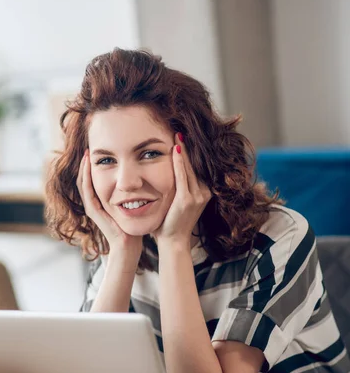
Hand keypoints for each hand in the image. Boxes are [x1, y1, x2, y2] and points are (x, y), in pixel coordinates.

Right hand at [77, 150, 142, 259]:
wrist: (129, 245)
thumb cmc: (132, 226)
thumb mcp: (130, 204)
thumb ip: (130, 194)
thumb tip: (139, 180)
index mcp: (100, 201)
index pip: (92, 180)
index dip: (92, 166)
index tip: (97, 152)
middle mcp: (93, 204)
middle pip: (84, 179)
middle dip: (86, 164)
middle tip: (89, 149)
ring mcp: (91, 207)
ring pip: (82, 183)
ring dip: (84, 168)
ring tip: (87, 154)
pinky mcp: (93, 211)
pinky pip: (86, 191)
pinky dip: (86, 177)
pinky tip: (88, 167)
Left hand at [154, 133, 211, 248]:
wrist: (173, 242)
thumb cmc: (171, 223)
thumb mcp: (177, 202)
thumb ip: (177, 187)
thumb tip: (169, 174)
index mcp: (203, 192)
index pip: (196, 167)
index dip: (190, 152)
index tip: (182, 137)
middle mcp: (204, 192)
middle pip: (195, 164)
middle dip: (187, 147)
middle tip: (180, 130)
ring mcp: (197, 196)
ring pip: (189, 167)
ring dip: (183, 150)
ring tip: (178, 135)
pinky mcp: (187, 199)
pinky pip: (182, 176)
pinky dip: (178, 162)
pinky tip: (174, 149)